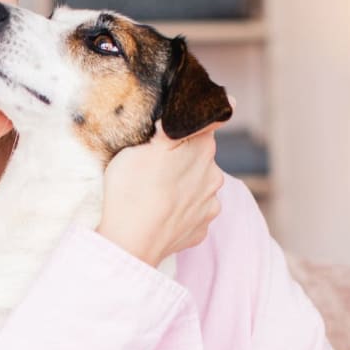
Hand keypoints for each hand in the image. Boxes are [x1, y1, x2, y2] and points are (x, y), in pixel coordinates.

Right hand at [96, 101, 233, 266]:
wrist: (128, 243)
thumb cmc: (131, 190)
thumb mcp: (146, 145)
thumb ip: (179, 126)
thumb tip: (221, 106)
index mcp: (203, 148)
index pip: (205, 125)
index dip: (187, 126)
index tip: (168, 134)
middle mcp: (215, 176)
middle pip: (200, 158)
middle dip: (182, 159)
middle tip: (152, 168)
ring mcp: (210, 206)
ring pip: (197, 187)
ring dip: (182, 187)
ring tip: (154, 195)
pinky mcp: (201, 231)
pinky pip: (192, 214)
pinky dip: (179, 213)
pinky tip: (160, 214)